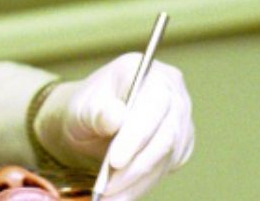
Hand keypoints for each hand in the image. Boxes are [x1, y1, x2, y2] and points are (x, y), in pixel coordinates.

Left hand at [34, 53, 194, 199]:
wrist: (87, 126)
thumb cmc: (83, 111)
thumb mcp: (80, 109)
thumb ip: (96, 111)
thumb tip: (116, 117)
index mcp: (147, 71)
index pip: (153, 103)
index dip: (137, 135)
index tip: (115, 162)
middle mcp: (172, 92)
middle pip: (166, 134)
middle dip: (136, 167)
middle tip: (108, 191)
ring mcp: (180, 119)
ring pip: (167, 156)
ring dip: (138, 183)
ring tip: (110, 200)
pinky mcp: (180, 145)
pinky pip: (166, 168)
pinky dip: (143, 185)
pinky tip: (122, 196)